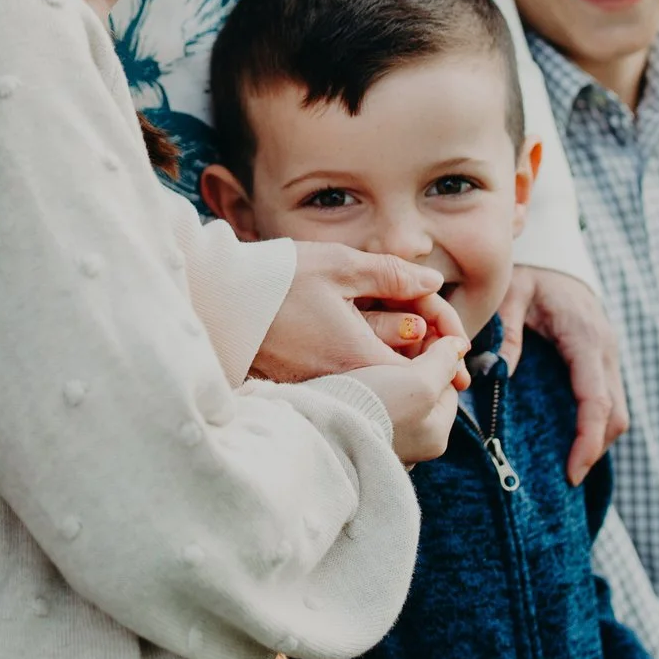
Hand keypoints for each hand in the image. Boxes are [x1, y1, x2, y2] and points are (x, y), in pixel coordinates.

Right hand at [254, 240, 466, 382]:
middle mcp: (348, 387)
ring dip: (395, 343)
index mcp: (363, 362)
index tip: (435, 302)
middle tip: (419, 301)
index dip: (444, 331)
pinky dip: (364, 353)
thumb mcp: (339, 265)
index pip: (430, 362)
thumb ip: (392, 273)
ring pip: (382, 375)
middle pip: (408, 372)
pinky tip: (355, 322)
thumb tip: (431, 280)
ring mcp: (327, 392)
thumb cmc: (274, 282)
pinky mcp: (307, 390)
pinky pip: (353, 377)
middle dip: (423, 337)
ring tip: (390, 307)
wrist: (213, 302)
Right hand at [345, 335, 471, 464]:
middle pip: (421, 388)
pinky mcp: (357, 432)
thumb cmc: (374, 407)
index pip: (446, 383)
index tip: (418, 332)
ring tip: (373, 346)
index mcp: (435, 436)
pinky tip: (355, 366)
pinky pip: (372, 398)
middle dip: (411, 361)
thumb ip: (443, 361)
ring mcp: (384, 439)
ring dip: (388, 367)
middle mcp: (413, 445)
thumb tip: (459, 345)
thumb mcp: (420, 382)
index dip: (436, 354)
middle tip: (395, 336)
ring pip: (396, 392)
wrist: (319, 427)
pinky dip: (368, 380)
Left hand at [499, 266, 629, 484]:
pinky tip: (574, 436)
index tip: (572, 473)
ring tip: (570, 462)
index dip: (587, 441)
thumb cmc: (529, 274)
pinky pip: (610, 398)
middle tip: (568, 476)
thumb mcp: (511, 295)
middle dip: (595, 447)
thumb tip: (499, 374)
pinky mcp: (605, 359)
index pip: (596, 402)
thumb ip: (506, 332)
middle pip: (616, 414)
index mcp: (585, 338)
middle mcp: (606, 349)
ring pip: (618, 410)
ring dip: (599, 438)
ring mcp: (610, 354)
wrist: (555, 255)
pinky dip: (598, 422)